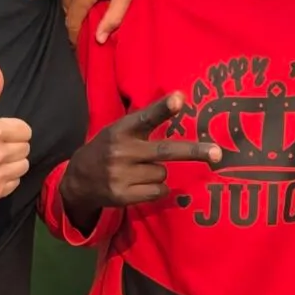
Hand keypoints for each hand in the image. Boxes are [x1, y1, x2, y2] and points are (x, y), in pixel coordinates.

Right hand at [59, 91, 221, 229]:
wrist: (77, 181)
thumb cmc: (107, 149)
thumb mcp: (119, 130)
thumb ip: (144, 120)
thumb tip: (180, 99)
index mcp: (121, 130)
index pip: (146, 117)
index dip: (163, 108)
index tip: (179, 99)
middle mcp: (121, 151)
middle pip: (165, 151)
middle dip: (193, 152)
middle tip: (217, 153)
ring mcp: (122, 175)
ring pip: (163, 174)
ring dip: (157, 173)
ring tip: (137, 171)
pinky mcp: (123, 196)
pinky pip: (158, 192)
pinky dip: (156, 189)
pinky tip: (138, 185)